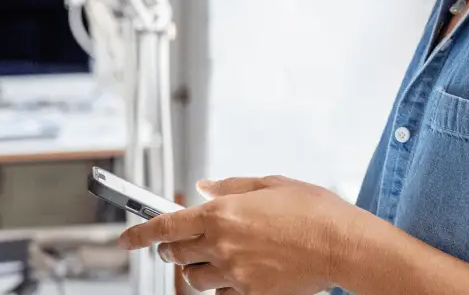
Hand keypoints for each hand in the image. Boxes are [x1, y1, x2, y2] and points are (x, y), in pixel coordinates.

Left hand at [117, 175, 365, 294]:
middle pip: (176, 254)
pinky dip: (222, 285)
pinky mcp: (250, 293)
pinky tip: (238, 272)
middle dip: (171, 249)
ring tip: (212, 258)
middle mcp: (223, 244)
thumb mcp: (272, 184)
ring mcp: (235, 273)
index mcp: (224, 212)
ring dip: (195, 269)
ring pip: (194, 279)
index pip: (166, 226)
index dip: (139, 233)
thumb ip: (233, 187)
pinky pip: (221, 294)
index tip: (126, 239)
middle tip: (178, 243)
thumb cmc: (314, 210)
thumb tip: (205, 188)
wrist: (342, 244)